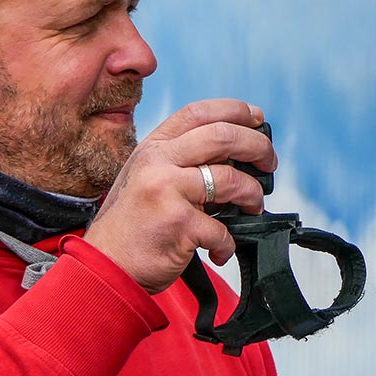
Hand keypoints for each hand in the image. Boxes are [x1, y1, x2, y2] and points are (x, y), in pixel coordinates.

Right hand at [84, 99, 276, 292]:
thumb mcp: (147, 179)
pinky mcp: (179, 223)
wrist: (106, 265)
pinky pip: (222, 229)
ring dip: (252, 195)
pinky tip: (219, 250)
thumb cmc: (133, 226)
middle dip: (257, 147)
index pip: (198, 112)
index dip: (235, 110)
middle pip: (222, 136)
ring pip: (230, 179)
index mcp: (153, 148)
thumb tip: (235, 159)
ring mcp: (167, 190)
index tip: (258, 119)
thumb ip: (181, 163)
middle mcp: (158, 162)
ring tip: (252, 207)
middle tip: (269, 164)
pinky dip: (227, 243)